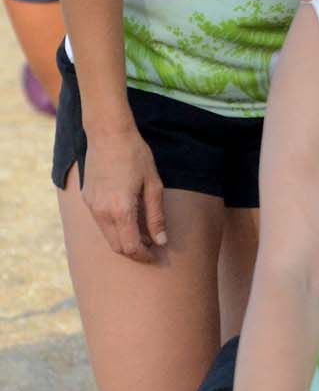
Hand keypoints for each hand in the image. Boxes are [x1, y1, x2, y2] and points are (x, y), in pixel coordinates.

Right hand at [79, 124, 167, 258]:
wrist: (108, 135)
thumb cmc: (136, 156)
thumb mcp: (154, 185)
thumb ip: (156, 216)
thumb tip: (160, 241)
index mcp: (120, 210)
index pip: (131, 246)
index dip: (144, 255)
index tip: (157, 255)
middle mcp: (101, 212)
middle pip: (117, 246)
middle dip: (135, 251)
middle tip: (153, 247)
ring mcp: (91, 206)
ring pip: (107, 236)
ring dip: (125, 240)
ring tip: (145, 233)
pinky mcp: (86, 199)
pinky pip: (100, 223)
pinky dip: (115, 228)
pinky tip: (130, 219)